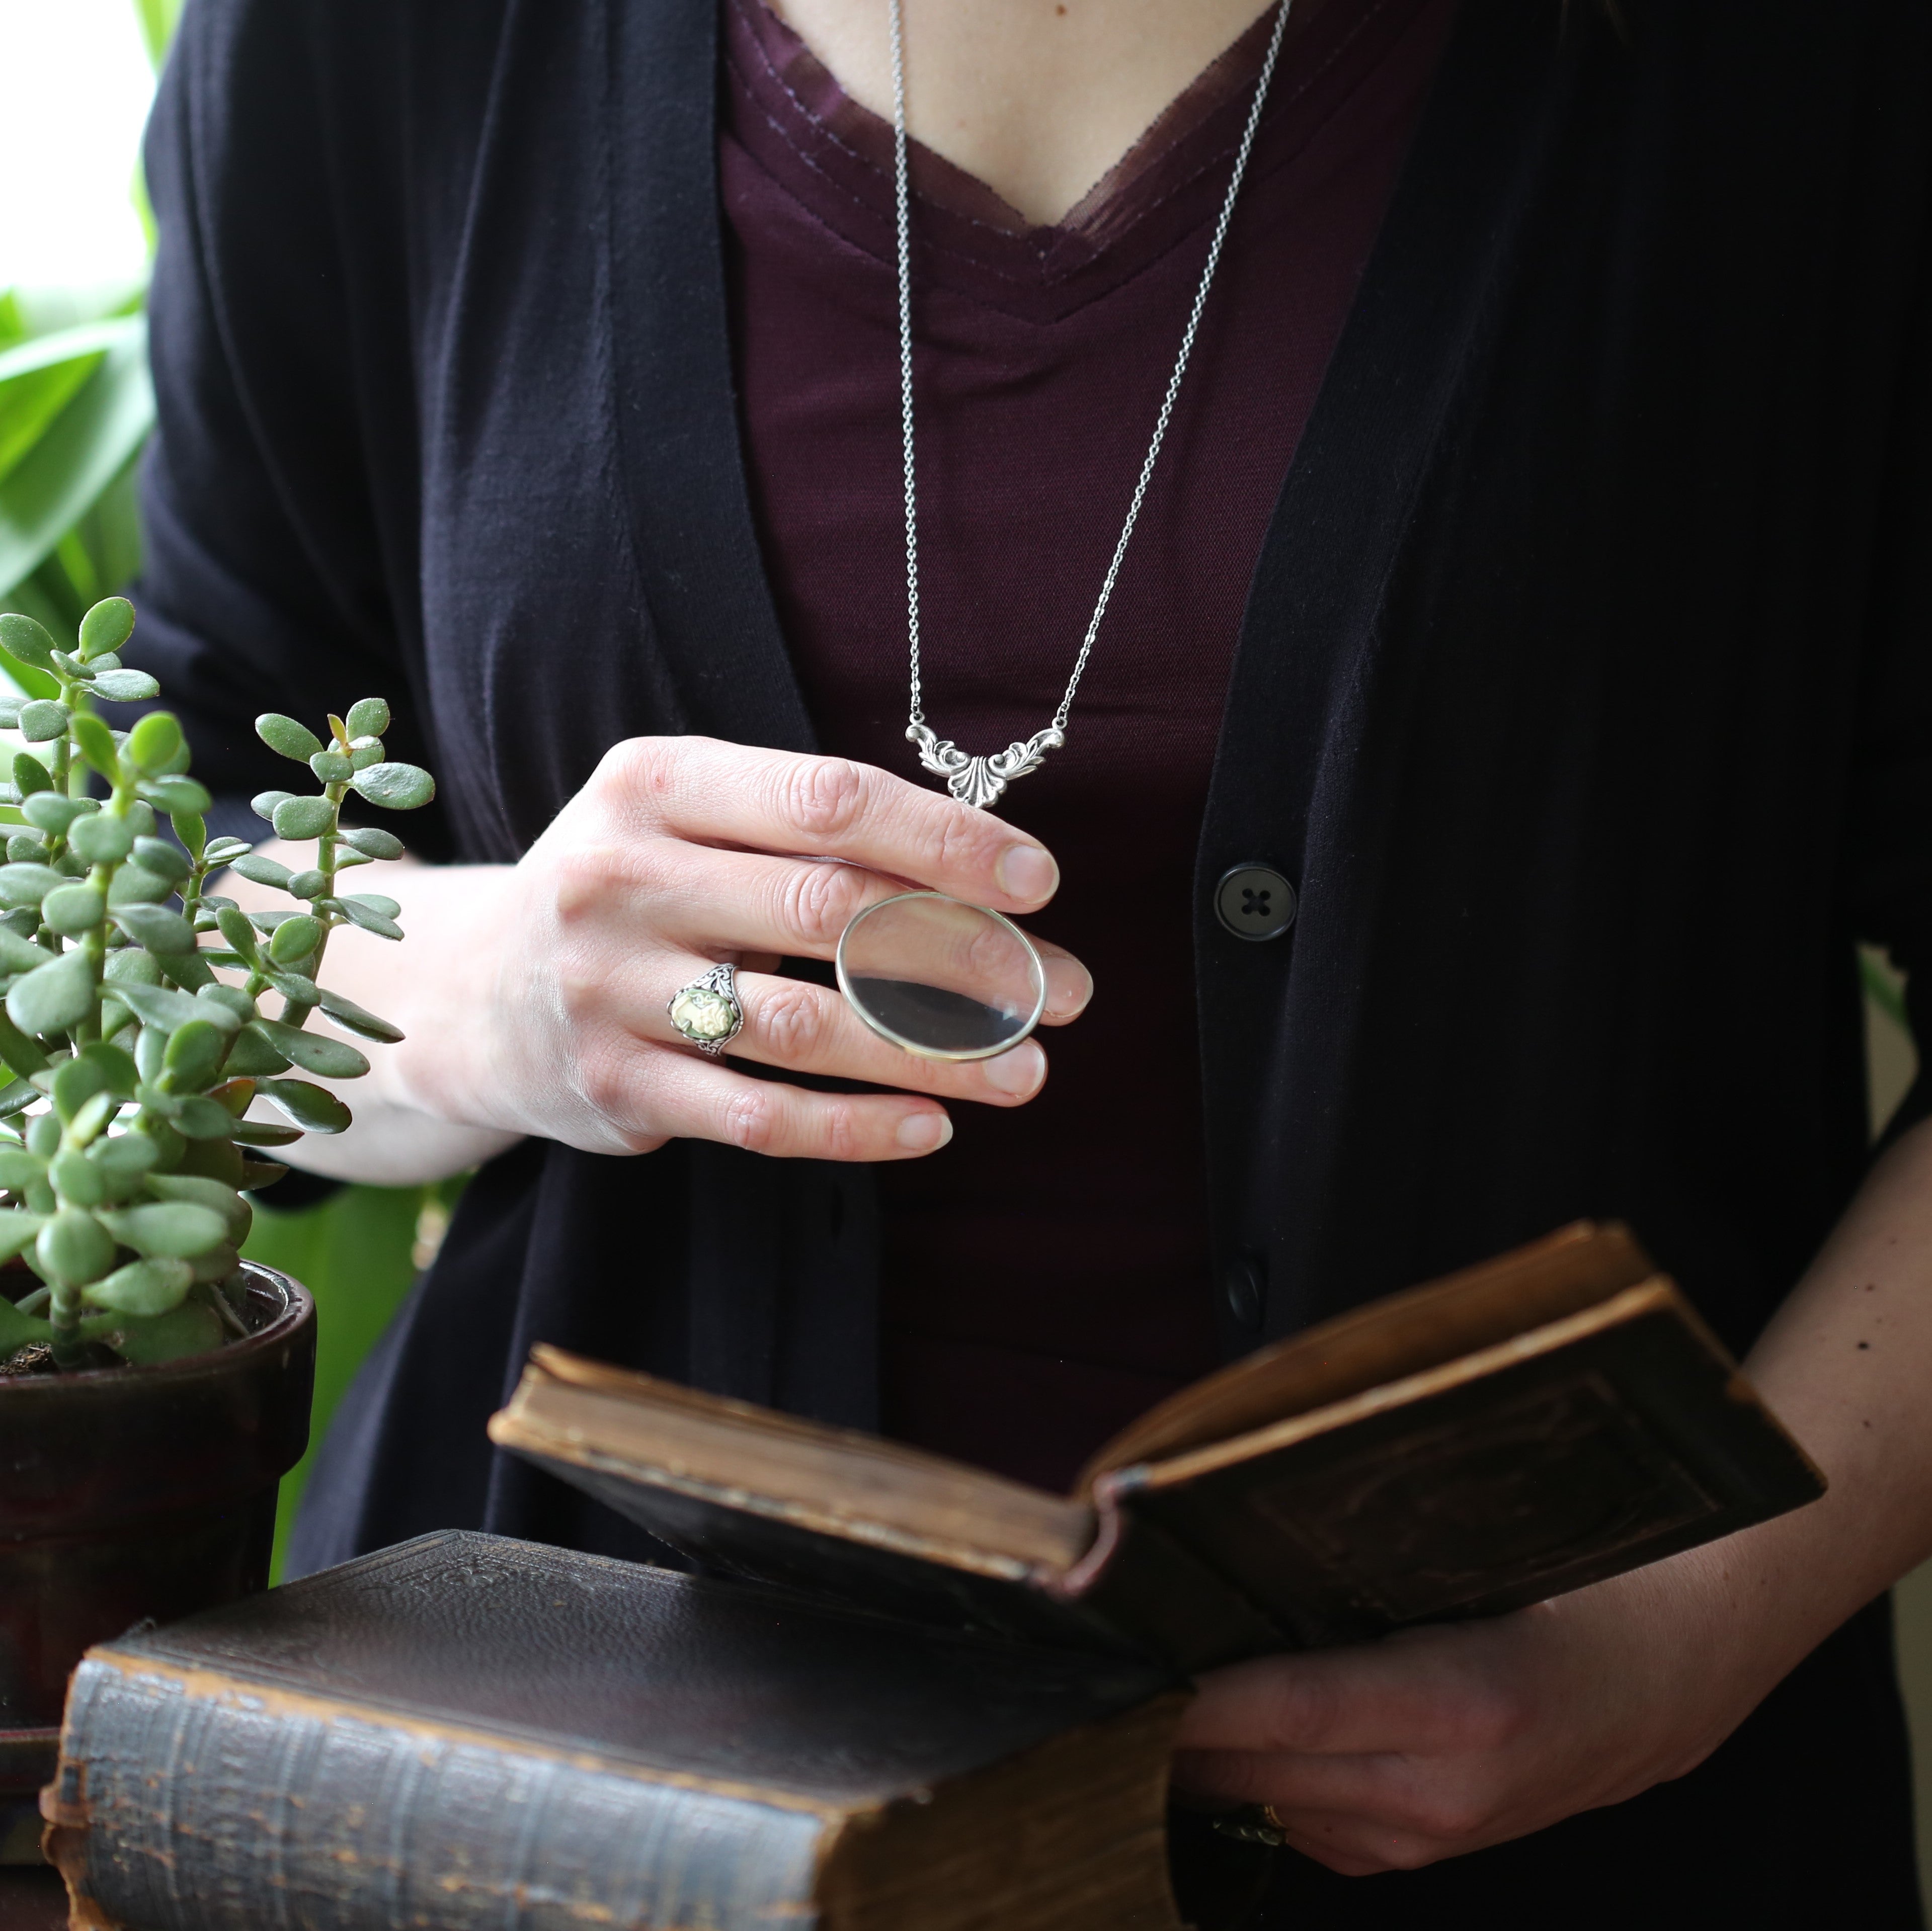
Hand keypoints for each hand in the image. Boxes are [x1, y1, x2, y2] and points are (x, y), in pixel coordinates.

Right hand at [294, 736, 1088, 1166]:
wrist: (475, 990)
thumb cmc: (633, 887)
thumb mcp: (687, 819)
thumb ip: (805, 832)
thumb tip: (985, 883)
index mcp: (653, 783)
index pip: (825, 799)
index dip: (945, 840)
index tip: (1038, 882)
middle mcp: (621, 878)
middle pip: (827, 912)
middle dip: (965, 954)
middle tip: (1064, 990)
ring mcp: (609, 989)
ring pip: (801, 1028)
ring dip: (933, 1052)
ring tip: (1028, 1069)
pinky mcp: (614, 1087)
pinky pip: (757, 1116)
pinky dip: (855, 1127)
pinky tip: (934, 1124)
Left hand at [1170, 1539, 1812, 1873]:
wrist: (1680, 1664)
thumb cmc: (1586, 1581)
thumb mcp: (1485, 1545)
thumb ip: (1367, 1552)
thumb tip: (1245, 1530)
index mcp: (1463, 1703)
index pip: (1284, 1705)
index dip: (1189, 1686)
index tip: (1114, 1648)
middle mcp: (1444, 1790)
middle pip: (1258, 1766)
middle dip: (1168, 1717)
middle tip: (1102, 1654)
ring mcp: (1437, 1835)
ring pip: (1271, 1807)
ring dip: (1202, 1754)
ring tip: (1145, 1684)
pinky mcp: (1431, 1854)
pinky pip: (1309, 1832)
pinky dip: (1257, 1783)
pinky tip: (1228, 1731)